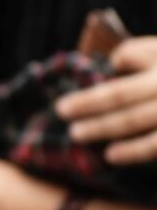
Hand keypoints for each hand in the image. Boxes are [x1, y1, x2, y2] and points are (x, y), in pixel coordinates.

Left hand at [58, 38, 156, 163]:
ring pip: (153, 139)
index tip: (61, 108)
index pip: (118, 93)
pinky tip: (124, 156)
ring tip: (104, 152)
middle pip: (131, 117)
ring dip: (127, 147)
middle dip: (100, 126)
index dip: (88, 102)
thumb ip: (135, 53)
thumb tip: (112, 66)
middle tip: (73, 133)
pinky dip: (146, 153)